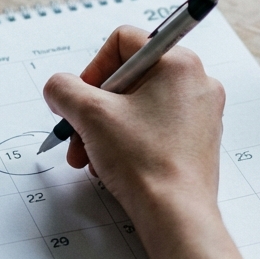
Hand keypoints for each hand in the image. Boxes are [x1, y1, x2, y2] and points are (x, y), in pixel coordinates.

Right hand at [43, 26, 225, 235]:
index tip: (81, 100)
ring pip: (138, 106)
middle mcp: (196, 82)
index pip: (122, 42)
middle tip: (78, 135)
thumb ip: (64, 89)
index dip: (92, 70)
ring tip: (91, 158)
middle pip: (128, 79)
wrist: (176, 215)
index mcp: (178, 62)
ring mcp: (200, 113)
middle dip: (94, 109)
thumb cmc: (144, 161)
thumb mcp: (90, 115)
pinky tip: (114, 166)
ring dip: (105, 129)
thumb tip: (59, 88)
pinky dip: (128, 142)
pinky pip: (154, 127)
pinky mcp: (198, 140)